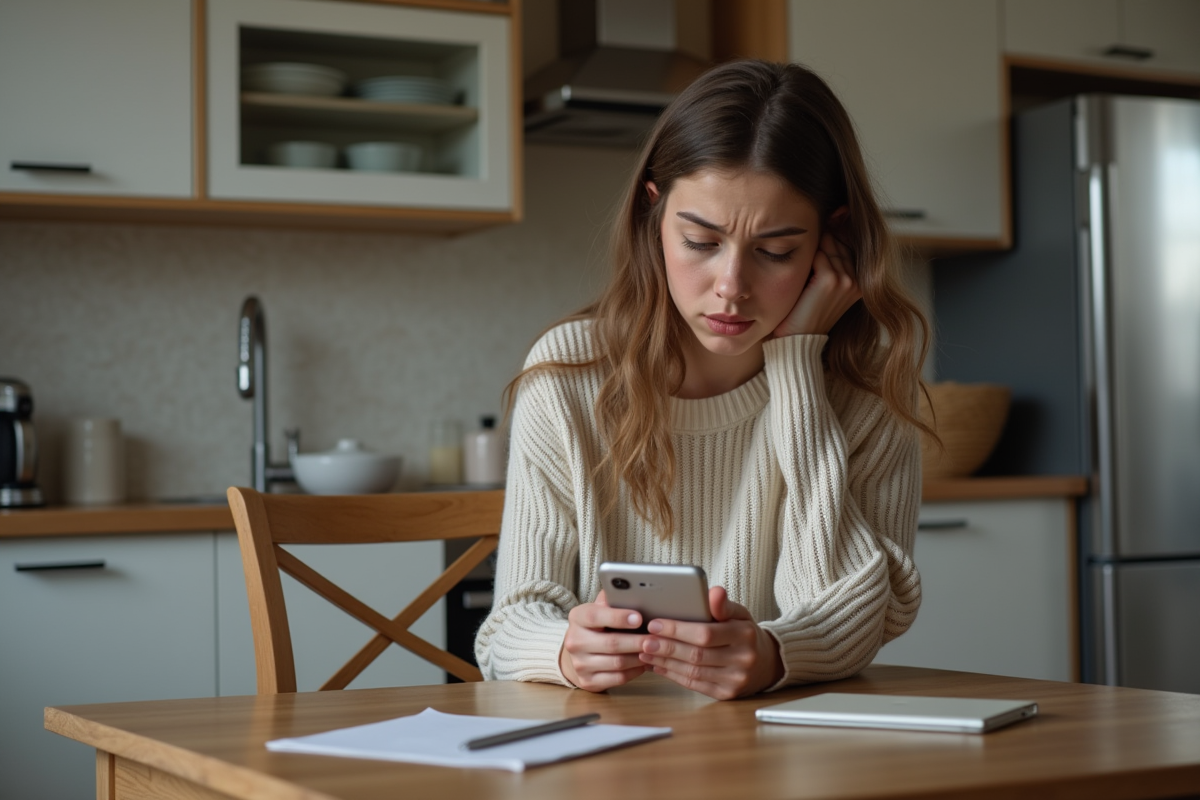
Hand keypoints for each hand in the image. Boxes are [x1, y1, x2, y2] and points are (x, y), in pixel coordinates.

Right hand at [559, 590, 648, 691]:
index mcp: (577, 618)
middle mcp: (574, 641)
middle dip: (638, 640)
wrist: (577, 654)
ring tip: (654, 650)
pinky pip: (618, 678)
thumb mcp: (598, 609)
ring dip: (639, 657)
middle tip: (657, 638)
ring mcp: (580, 664)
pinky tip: (644, 663)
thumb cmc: (595, 627)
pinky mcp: (588, 681)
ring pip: (617, 662)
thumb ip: (611, 600)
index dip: (619, 617)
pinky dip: (635, 671)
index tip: (639, 617)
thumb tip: (630, 589)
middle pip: (612, 643)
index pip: (596, 616)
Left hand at [637, 587, 783, 699]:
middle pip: (696, 654)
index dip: (677, 630)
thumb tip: (713, 592)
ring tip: (645, 652)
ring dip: (665, 662)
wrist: (766, 663)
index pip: (705, 633)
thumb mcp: (740, 614)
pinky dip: (673, 675)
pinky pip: (695, 684)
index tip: (655, 624)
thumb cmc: (745, 634)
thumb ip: (723, 604)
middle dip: (666, 647)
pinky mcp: (726, 694)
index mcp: (744, 635)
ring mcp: (735, 680)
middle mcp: (742, 660)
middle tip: (644, 640)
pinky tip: (658, 665)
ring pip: (693, 671)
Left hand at [772, 212, 861, 337]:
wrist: (798, 339)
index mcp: (860, 284)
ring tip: (799, 241)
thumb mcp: (821, 289)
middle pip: (839, 244)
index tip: (817, 227)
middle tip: (806, 228)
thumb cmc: (805, 314)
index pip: (847, 247)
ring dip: (813, 244)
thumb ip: (827, 266)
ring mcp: (846, 280)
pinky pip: (818, 254)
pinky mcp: (830, 280)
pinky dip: (807, 255)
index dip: (830, 237)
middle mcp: (857, 281)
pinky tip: (797, 261)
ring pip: (829, 247)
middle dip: (823, 236)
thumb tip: (822, 235)